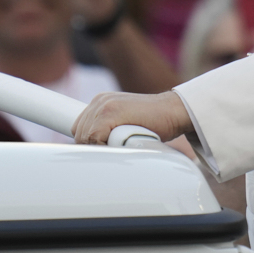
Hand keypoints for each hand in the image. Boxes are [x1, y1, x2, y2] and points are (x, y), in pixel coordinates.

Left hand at [71, 89, 193, 146]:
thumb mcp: (126, 122)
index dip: (88, 143)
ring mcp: (104, 104)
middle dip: (93, 147)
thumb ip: (110, 129)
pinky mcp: (110, 111)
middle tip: (115, 149)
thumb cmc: (154, 122)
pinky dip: (106, 146)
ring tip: (122, 144)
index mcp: (101, 102)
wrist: (174, 111)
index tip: (100, 151)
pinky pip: (94, 137)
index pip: (79, 128)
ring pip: (85, 137)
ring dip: (101, 148)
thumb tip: (96, 151)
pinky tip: (123, 143)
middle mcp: (100, 101)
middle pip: (79, 134)